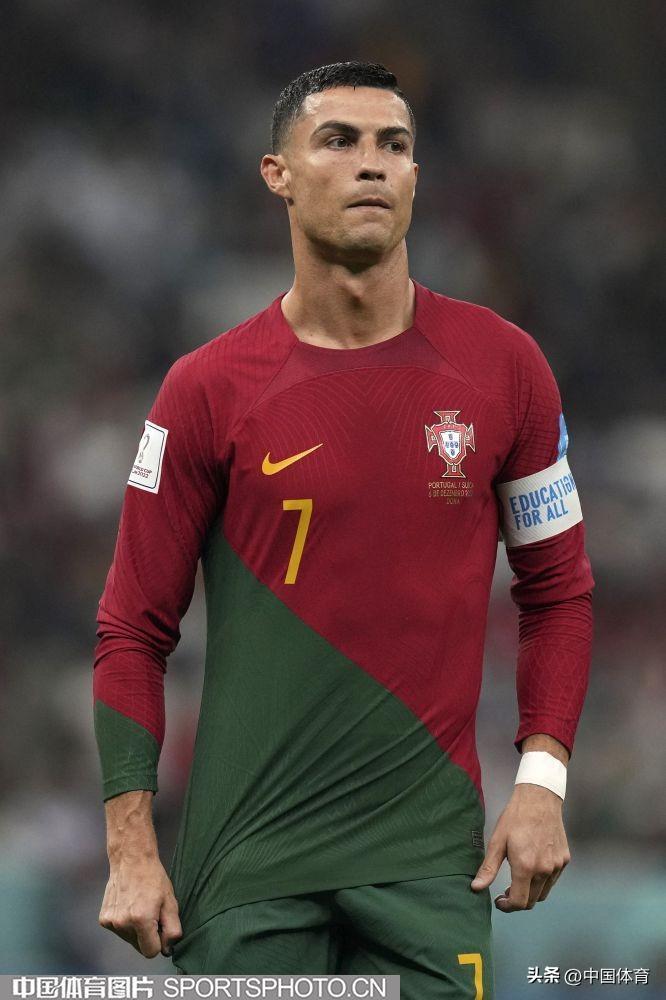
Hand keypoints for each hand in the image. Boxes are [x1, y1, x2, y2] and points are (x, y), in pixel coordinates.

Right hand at [99, 853, 182, 957]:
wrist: (131, 860)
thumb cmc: (153, 879)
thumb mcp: (170, 902)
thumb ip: (172, 929)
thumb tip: (168, 950)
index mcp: (141, 920)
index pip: (151, 952)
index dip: (159, 942)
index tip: (160, 927)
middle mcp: (122, 924)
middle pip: (139, 947)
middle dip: (147, 936)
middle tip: (151, 913)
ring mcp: (110, 922)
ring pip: (129, 940)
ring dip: (135, 930)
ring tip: (139, 907)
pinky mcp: (103, 919)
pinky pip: (119, 931)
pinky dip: (125, 923)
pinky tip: (128, 906)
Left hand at [470, 783, 570, 910]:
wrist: (539, 798)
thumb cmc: (516, 818)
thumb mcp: (497, 841)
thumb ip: (488, 868)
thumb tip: (476, 888)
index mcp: (526, 867)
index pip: (519, 902)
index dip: (507, 906)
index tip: (499, 901)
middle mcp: (544, 870)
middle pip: (532, 901)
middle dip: (517, 901)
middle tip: (505, 891)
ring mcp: (556, 866)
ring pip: (543, 892)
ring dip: (530, 892)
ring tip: (518, 879)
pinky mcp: (564, 860)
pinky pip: (552, 879)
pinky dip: (542, 881)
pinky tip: (532, 867)